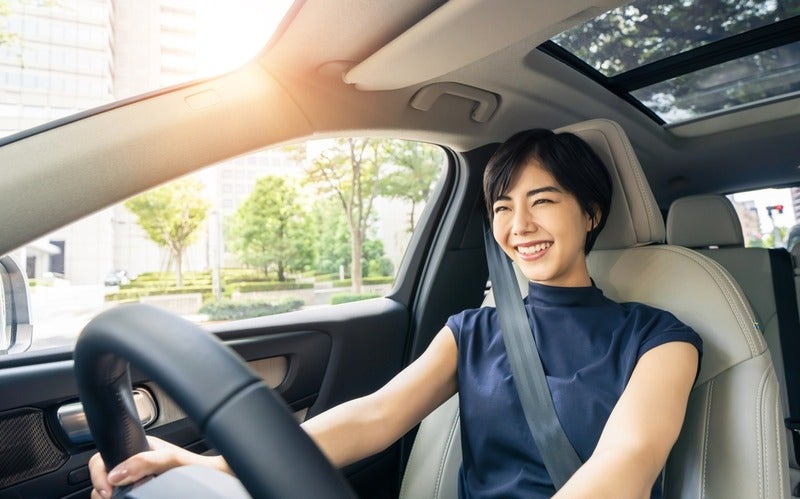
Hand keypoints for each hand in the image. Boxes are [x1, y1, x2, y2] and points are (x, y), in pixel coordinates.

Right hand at [89, 436, 229, 497]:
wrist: (214, 481)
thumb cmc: (198, 468)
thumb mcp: (171, 460)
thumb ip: (145, 461)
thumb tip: (116, 474)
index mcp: (138, 450)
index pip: (104, 458)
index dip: (100, 474)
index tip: (106, 489)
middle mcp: (134, 466)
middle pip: (102, 478)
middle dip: (102, 488)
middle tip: (113, 497)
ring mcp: (136, 482)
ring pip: (108, 492)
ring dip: (110, 497)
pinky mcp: (140, 494)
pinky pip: (121, 498)